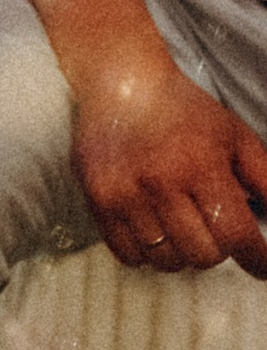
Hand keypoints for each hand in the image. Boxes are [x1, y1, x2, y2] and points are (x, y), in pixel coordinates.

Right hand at [71, 53, 266, 276]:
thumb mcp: (236, 138)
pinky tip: (154, 229)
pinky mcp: (98, 199)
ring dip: (182, 252)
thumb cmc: (184, 110)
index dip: (257, 259)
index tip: (261, 265)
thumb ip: (266, 182)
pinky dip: (147, 253)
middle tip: (213, 228)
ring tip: (182, 226)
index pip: (236, 235)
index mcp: (200, 163)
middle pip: (203, 255)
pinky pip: (129, 256)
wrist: (122, 83)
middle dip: (218, 248)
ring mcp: (125, 192)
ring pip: (167, 261)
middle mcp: (160, 180)